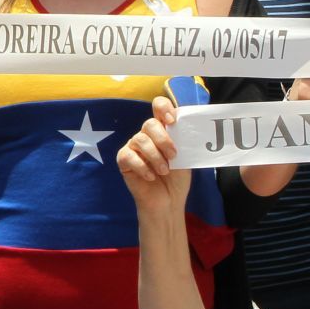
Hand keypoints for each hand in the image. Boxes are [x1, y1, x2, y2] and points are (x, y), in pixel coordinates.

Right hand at [117, 97, 193, 214]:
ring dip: (155, 156)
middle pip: (149, 124)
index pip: (158, 107)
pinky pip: (128, 156)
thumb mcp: (185, 158)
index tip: (172, 120)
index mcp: (163, 130)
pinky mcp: (124, 160)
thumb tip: (184, 129)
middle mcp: (147, 135)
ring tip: (164, 171)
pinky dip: (143, 167)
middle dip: (163, 139)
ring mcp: (133, 146)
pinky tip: (151, 176)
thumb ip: (182, 142)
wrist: (168, 201)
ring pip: (140, 139)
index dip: (163, 107)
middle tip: (173, 155)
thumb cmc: (177, 179)